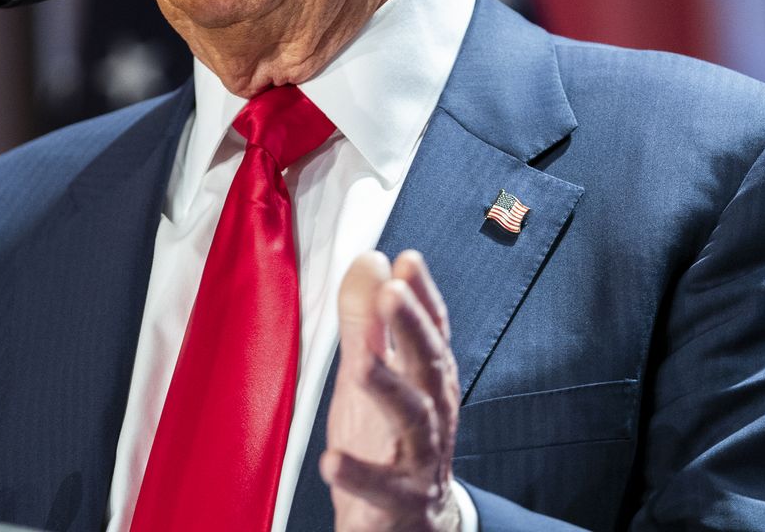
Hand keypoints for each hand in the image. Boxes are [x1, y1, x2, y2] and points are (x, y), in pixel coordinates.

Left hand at [321, 250, 461, 531]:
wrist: (406, 522)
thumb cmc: (386, 440)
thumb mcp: (371, 375)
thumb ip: (366, 322)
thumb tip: (371, 260)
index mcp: (427, 379)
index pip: (431, 330)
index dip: (422, 294)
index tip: (408, 259)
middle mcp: (433, 412)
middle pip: (429, 365)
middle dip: (412, 328)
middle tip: (392, 292)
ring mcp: (421, 457)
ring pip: (413, 419)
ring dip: (388, 388)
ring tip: (360, 364)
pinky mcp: (401, 500)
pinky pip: (382, 488)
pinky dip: (358, 474)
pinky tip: (330, 460)